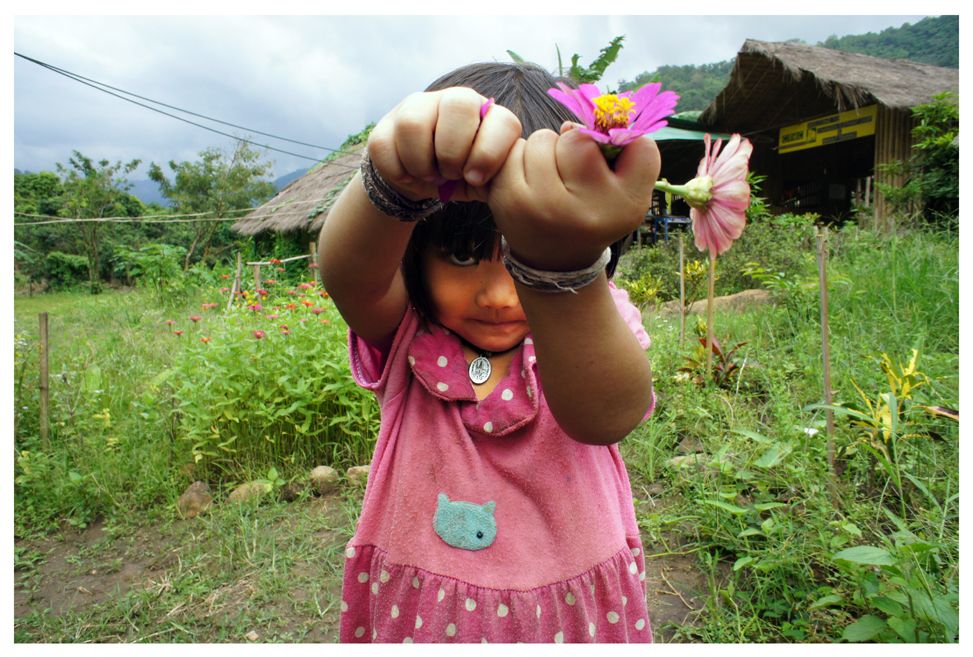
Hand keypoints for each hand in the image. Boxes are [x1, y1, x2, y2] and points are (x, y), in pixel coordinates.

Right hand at [365, 88, 522, 202]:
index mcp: (488, 114)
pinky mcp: (387, 123)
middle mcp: (456, 101)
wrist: (424, 180)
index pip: (501, 120)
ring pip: (414, 123)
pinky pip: (385, 145)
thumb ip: (500, 174)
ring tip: (429, 174)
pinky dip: (398, 172)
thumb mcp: (486, 180)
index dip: (488, 153)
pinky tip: (408, 174)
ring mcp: (419, 106)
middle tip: (450, 174)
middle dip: (453, 152)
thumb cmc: (463, 177)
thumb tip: (504, 174)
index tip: (475, 178)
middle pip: (458, 104)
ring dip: (421, 163)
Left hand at [487, 122, 660, 269]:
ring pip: (542, 140)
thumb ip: (628, 150)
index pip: (633, 144)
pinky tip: (528, 181)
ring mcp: (541, 207)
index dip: (613, 143)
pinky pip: (515, 150)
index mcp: (625, 206)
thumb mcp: (630, 188)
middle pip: (576, 138)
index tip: (605, 164)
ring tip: (550, 177)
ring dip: (545, 150)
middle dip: (572, 145)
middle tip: (572, 173)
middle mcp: (584, 211)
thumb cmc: (595, 210)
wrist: (555, 257)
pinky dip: (521, 157)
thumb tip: (570, 127)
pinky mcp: (508, 200)